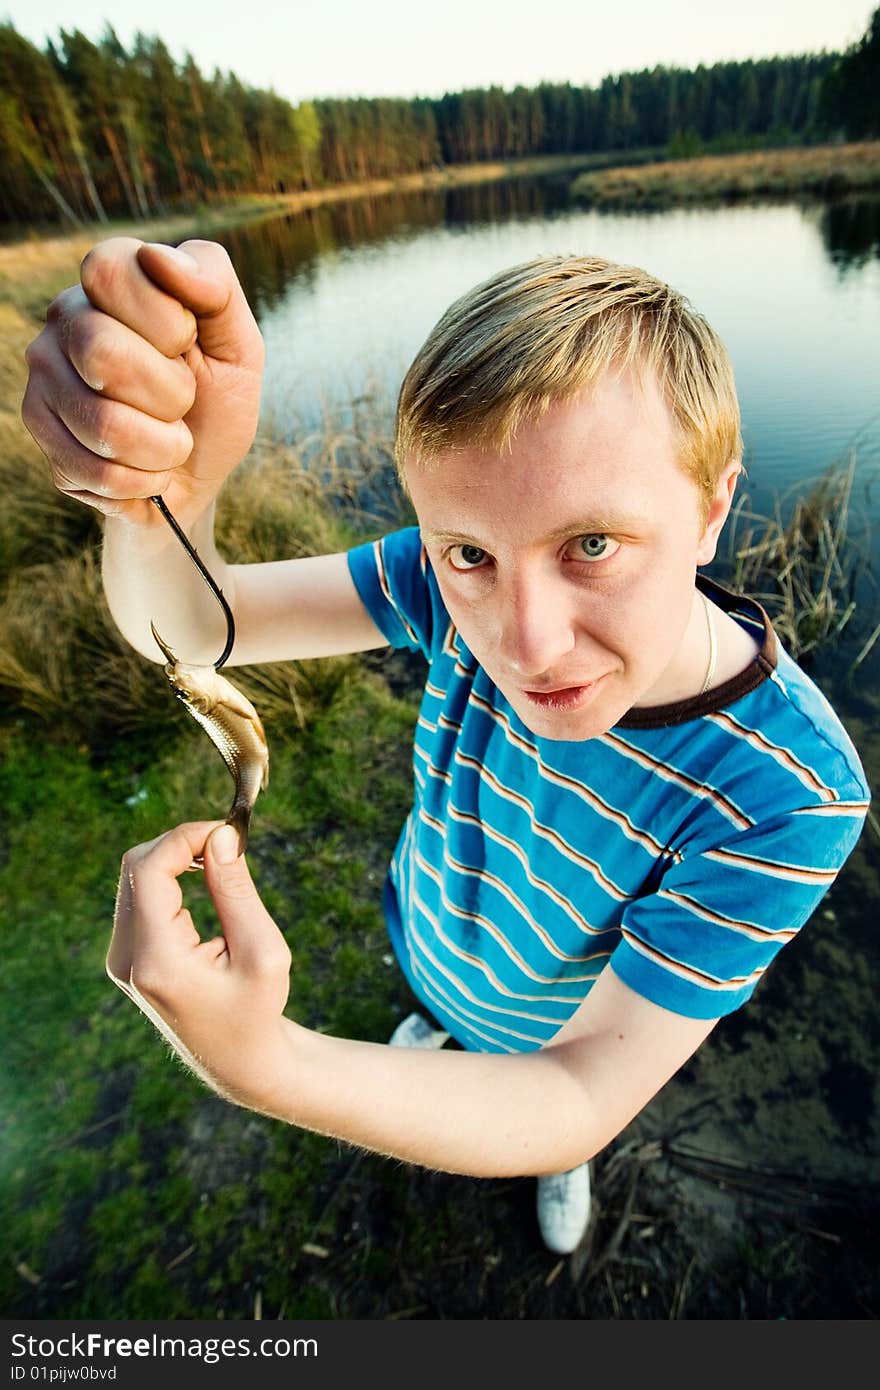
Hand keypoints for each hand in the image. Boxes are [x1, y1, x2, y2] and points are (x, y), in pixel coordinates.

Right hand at [21, 238, 264, 523]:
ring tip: (169, 441)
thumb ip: (214, 285)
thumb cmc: (217, 400)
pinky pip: (98, 472)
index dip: (166, 321)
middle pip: (102, 352)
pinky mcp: (41, 437)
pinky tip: (148, 470)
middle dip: (170, 393)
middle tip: (181, 401)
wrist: (198, 473)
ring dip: (163, 447)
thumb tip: (158, 258)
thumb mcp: (238, 344)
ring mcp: (43, 378)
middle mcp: (64, 322)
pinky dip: (144, 480)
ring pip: (103, 424)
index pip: (109, 271)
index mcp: (109, 283)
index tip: (188, 344)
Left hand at [109, 821, 292, 1107]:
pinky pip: (140, 894)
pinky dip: (171, 876)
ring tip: (223, 862)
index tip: (229, 831)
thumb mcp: (263, 950)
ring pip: (136, 875)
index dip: (186, 837)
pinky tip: (206, 880)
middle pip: (136, 866)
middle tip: (230, 843)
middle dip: (182, 842)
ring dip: (177, 857)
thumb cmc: (258, 1008)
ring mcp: (122, 957)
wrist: (237, 1060)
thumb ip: (236, 891)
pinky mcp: (128, 954)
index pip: (150, 870)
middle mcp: (127, 958)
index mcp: (158, 961)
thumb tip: (219, 836)